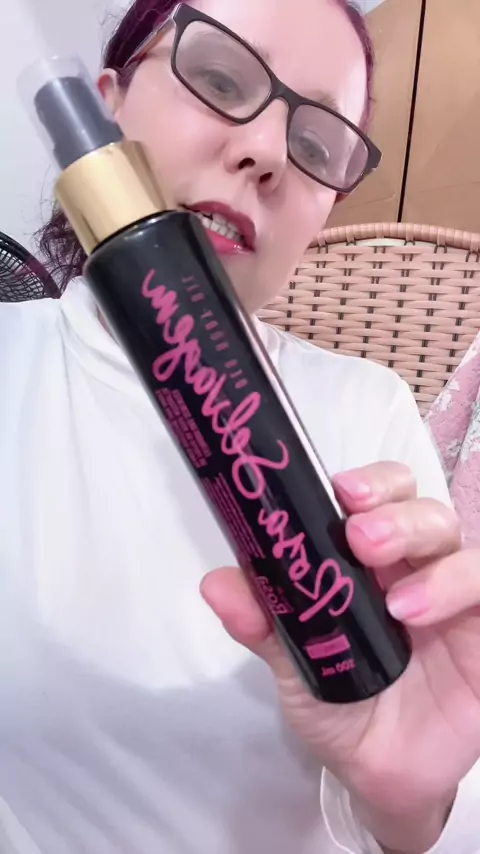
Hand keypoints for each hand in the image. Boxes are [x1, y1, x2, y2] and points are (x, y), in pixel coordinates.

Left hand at [201, 463, 479, 851]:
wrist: (378, 774)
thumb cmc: (338, 703)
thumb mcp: (295, 663)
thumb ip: (264, 621)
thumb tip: (215, 583)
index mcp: (370, 560)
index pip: (381, 498)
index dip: (369, 485)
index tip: (340, 492)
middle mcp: (416, 567)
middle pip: (422, 509)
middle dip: (394, 512)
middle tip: (360, 537)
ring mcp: (455, 598)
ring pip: (458, 543)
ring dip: (425, 553)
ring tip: (394, 602)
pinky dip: (457, 588)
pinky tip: (418, 613)